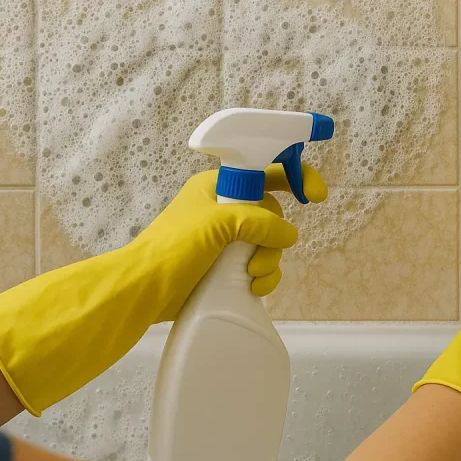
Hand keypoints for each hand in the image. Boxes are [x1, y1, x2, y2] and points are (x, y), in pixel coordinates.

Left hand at [135, 163, 326, 317]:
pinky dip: (265, 278)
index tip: (315, 196)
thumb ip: (259, 222)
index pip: (266, 169)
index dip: (296, 176)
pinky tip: (254, 288)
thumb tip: (289, 235)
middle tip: (260, 256)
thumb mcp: (217, 223)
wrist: (144, 291)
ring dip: (269, 261)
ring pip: (271, 243)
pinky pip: (263, 267)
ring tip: (251, 276)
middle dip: (275, 237)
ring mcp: (228, 239)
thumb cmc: (173, 248)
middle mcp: (225, 209)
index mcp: (218, 186)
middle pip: (273, 214)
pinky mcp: (229, 267)